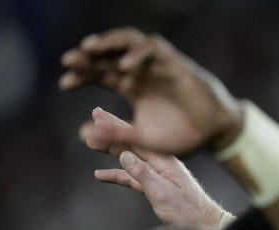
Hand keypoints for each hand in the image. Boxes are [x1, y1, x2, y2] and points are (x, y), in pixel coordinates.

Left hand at [60, 28, 243, 155]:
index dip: (82, 75)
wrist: (213, 133)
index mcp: (132, 86)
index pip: (100, 73)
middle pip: (109, 54)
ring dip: (107, 43)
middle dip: (87, 56)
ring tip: (88, 49)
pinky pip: (152, 49)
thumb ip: (115, 135)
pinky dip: (137, 55)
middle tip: (68, 61)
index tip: (65, 84)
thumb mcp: (143, 139)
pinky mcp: (174, 62)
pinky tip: (124, 67)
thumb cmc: (181, 135)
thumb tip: (82, 134)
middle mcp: (141, 71)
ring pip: (127, 42)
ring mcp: (157, 64)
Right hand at [85, 107, 229, 229]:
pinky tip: (101, 174)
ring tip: (93, 143)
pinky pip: (132, 177)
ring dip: (111, 151)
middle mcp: (160, 163)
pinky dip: (117, 174)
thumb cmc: (188, 209)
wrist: (204, 223)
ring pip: (129, 159)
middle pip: (131, 144)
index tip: (98, 115)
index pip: (135, 138)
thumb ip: (144, 174)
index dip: (115, 126)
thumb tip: (124, 155)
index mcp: (163, 160)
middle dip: (111, 133)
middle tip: (92, 120)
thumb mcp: (163, 192)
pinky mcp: (155, 186)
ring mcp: (157, 174)